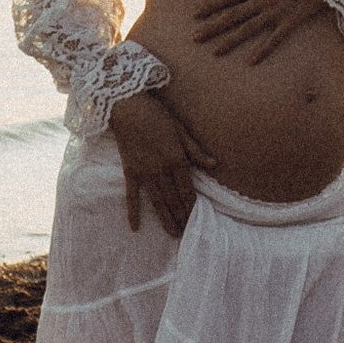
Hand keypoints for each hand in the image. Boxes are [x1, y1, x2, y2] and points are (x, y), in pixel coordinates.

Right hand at [108, 88, 216, 235]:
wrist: (129, 108)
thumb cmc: (158, 116)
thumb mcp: (181, 130)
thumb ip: (196, 151)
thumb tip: (214, 165)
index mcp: (176, 159)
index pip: (186, 189)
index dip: (191, 206)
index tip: (195, 220)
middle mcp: (161, 170)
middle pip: (173, 199)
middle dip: (180, 217)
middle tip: (186, 234)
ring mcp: (144, 172)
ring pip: (156, 201)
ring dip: (165, 219)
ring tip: (172, 234)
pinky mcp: (130, 171)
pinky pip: (131, 195)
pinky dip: (133, 212)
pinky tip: (135, 227)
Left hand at [195, 0, 328, 63]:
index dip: (212, 5)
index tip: (195, 14)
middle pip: (234, 15)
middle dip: (213, 26)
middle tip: (195, 38)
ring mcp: (277, 12)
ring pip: (249, 29)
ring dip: (230, 41)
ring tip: (214, 52)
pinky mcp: (290, 22)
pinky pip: (274, 39)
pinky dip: (263, 50)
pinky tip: (250, 61)